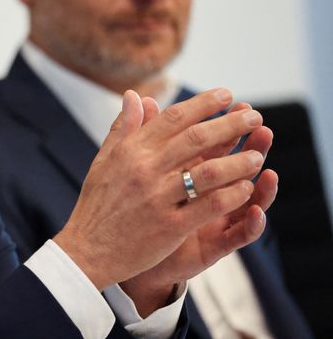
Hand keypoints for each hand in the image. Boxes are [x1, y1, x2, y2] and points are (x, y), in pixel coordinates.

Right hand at [53, 89, 263, 290]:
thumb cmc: (97, 203)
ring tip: (257, 155)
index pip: (173, 118)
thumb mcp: (104, 160)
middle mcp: (144, 170)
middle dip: (230, 124)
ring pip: (208, 172)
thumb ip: (123, 127)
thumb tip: (134, 95)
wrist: (86, 249)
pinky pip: (208, 206)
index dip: (203, 104)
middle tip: (254, 116)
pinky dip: (231, 195)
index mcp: (130, 151)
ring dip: (238, 161)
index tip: (227, 94)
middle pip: (196, 139)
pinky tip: (246, 189)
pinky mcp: (169, 227)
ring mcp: (157, 198)